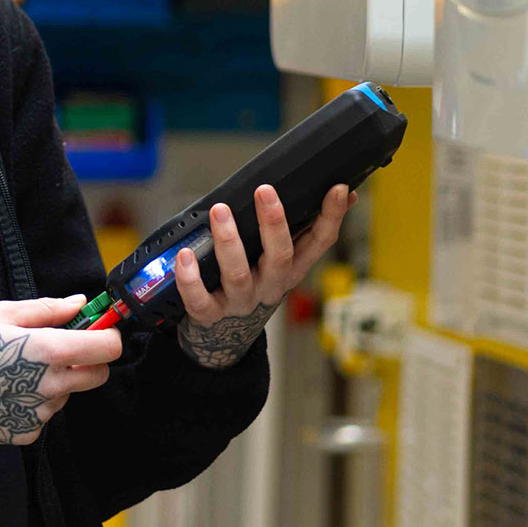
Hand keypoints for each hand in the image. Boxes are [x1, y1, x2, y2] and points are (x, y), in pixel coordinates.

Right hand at [0, 296, 123, 444]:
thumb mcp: (4, 313)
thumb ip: (48, 309)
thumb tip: (80, 303)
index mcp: (49, 350)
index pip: (107, 347)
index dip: (108, 335)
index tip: (98, 330)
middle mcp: (51, 386)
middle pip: (99, 375)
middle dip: (89, 360)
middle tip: (63, 349)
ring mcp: (40, 413)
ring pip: (69, 394)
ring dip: (57, 382)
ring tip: (19, 371)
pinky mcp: (28, 432)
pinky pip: (45, 414)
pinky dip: (34, 402)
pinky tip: (8, 391)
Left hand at [175, 183, 354, 368]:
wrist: (226, 337)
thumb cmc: (255, 284)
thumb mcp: (284, 261)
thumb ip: (305, 230)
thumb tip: (343, 192)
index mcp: (291, 269)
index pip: (319, 243)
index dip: (330, 217)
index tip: (335, 188)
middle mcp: (270, 286)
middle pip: (280, 256)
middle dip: (273, 223)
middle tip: (264, 190)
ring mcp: (240, 302)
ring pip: (238, 274)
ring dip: (229, 241)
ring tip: (220, 211)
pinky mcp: (210, 315)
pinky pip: (199, 299)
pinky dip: (190, 278)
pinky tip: (184, 255)